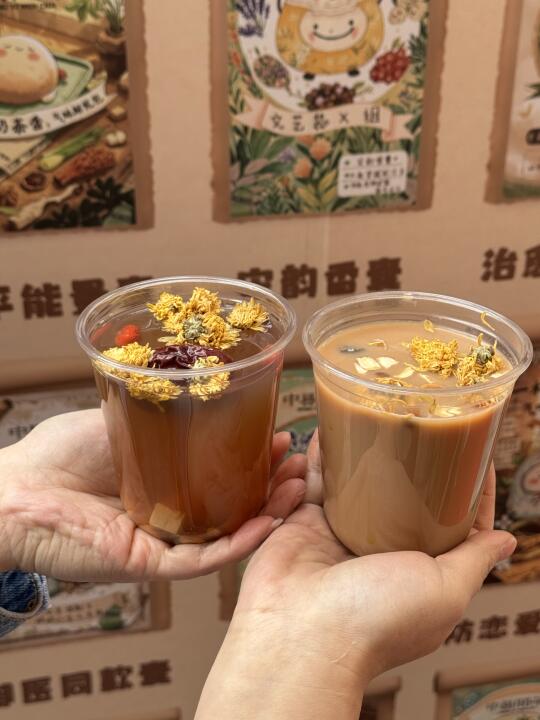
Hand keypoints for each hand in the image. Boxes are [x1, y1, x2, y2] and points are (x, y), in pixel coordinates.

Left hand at [0, 410, 305, 581]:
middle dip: (271, 485)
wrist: (12, 492)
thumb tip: (194, 381)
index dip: (254, 459)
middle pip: (232, 506)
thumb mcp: (120, 420)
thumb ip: (157, 412)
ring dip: (267, 513)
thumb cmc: (57, 454)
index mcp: (163, 483)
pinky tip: (266, 522)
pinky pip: (202, 560)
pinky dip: (238, 543)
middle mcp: (168, 515)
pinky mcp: (148, 563)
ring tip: (298, 487)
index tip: (281, 434)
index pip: (221, 476)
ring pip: (227, 534)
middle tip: (301, 463)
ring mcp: (161, 542)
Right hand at [236, 430, 516, 678]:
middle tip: (416, 427)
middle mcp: (379, 552)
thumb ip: (473, 560)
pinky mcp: (304, 525)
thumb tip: (507, 541)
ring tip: (372, 421)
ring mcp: (340, 536)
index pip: (451, 523)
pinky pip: (316, 483)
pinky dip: (321, 458)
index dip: (465, 490)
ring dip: (363, 456)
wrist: (299, 632)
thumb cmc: (374, 620)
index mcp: (418, 571)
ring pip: (356, 486)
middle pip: (400, 498)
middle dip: (409, 465)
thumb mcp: (444, 590)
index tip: (473, 456)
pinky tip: (330, 432)